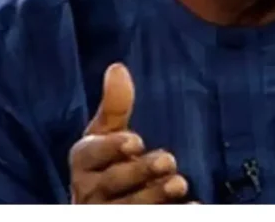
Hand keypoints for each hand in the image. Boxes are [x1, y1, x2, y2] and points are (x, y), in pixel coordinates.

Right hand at [69, 63, 189, 203]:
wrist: (106, 204)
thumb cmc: (110, 161)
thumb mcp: (109, 132)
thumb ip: (115, 105)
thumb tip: (117, 68)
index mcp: (83, 163)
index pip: (88, 155)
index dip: (110, 148)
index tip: (136, 141)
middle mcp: (87, 192)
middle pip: (110, 184)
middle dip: (140, 172)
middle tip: (169, 160)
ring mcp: (105, 214)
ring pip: (125, 209)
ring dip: (154, 197)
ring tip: (180, 184)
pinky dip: (171, 215)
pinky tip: (191, 206)